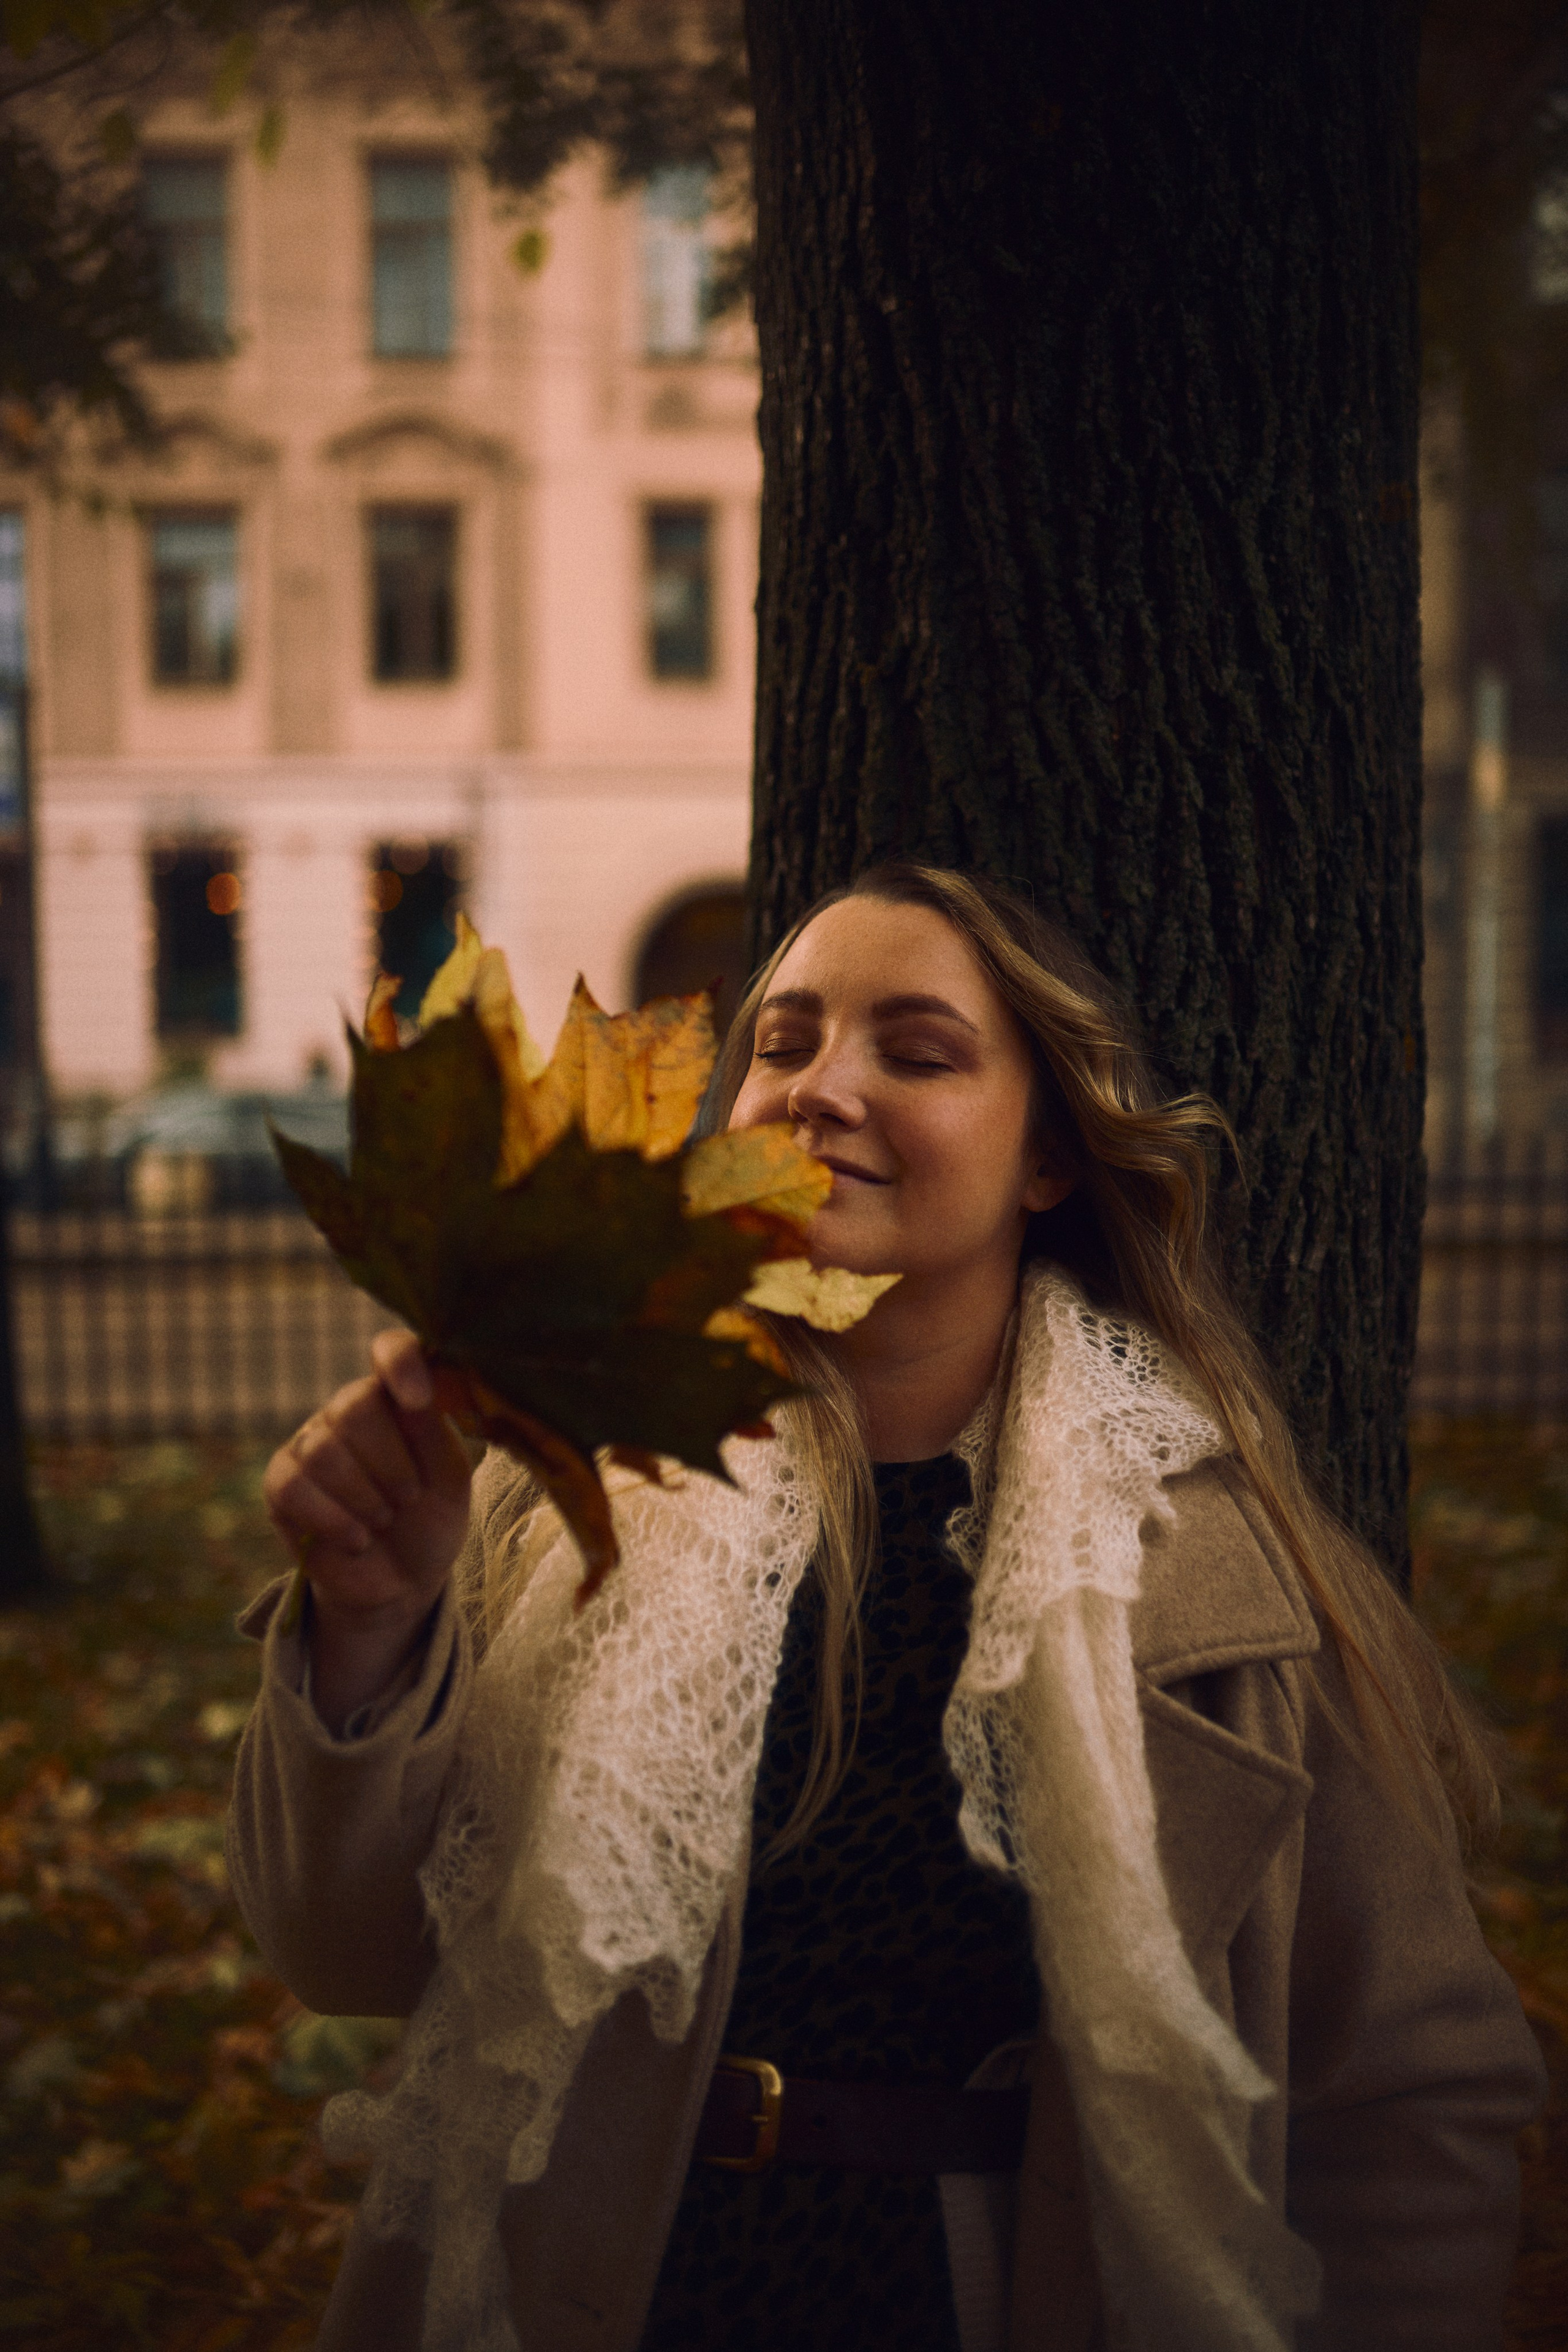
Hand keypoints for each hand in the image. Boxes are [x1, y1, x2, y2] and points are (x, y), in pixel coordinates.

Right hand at [262, 1330, 472, 1730]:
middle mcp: (349, 1409)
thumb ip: (433, 1435)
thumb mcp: (449, 1479)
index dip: (400, 1364)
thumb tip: (413, 1396)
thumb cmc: (431, 1519)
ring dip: (364, 1496)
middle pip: (354, 1406)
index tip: (418, 1401)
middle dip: (390, 1463)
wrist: (402, 1581)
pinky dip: (332, 1519)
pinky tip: (356, 1539)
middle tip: (408, 1498)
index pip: (391, 1350)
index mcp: (398, 1396)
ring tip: (384, 1520)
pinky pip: (293, 1487)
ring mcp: (310, 1443)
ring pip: (323, 1449)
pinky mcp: (281, 1482)